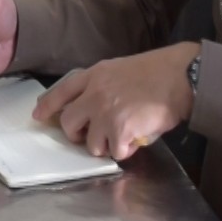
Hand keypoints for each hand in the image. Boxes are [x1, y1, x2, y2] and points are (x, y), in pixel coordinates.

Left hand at [32, 42, 198, 160]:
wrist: (182, 76)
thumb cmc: (159, 72)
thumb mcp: (120, 69)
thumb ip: (102, 86)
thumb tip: (93, 110)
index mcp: (94, 75)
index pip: (61, 91)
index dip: (47, 106)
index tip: (38, 116)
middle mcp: (94, 94)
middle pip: (68, 122)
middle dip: (76, 134)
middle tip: (92, 136)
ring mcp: (105, 112)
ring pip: (91, 143)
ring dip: (106, 145)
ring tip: (122, 137)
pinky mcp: (120, 129)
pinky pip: (115, 151)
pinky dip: (126, 150)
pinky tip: (137, 140)